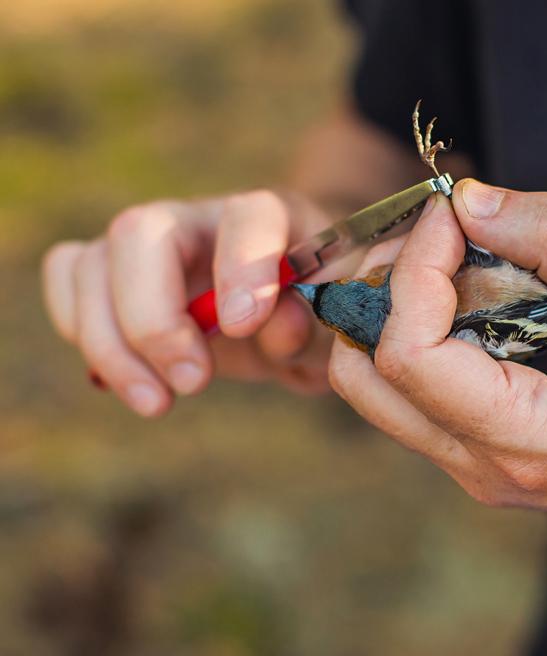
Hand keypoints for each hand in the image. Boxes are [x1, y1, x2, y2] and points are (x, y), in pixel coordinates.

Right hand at [43, 190, 348, 416]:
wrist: (292, 309)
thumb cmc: (316, 311)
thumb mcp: (332, 323)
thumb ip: (311, 321)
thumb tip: (273, 324)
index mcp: (271, 217)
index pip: (249, 216)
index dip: (241, 266)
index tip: (241, 327)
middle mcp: (200, 218)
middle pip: (140, 231)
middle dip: (154, 318)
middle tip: (193, 383)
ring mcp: (149, 240)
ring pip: (92, 264)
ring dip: (111, 344)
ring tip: (157, 403)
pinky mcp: (113, 269)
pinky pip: (68, 277)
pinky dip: (80, 330)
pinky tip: (126, 377)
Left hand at [328, 180, 546, 536]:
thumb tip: (468, 200)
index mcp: (526, 444)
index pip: (409, 356)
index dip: (415, 268)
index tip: (452, 212)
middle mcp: (483, 471)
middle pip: (365, 379)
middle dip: (384, 288)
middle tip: (435, 235)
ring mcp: (475, 471)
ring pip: (378, 389)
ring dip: (396, 310)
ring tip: (453, 259)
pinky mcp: (478, 456)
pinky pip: (411, 395)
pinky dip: (420, 334)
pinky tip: (471, 297)